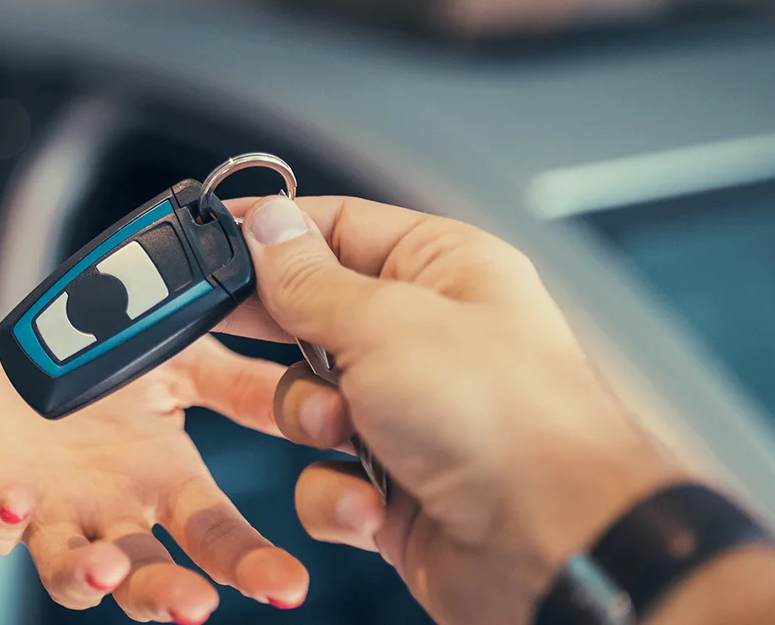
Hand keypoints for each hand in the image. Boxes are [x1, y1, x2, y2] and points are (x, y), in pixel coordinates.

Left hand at [0, 337, 308, 621]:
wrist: (12, 359)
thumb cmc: (107, 371)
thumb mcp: (183, 364)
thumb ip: (243, 386)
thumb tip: (325, 399)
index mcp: (167, 485)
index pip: (216, 537)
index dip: (251, 563)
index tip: (288, 585)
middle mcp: (112, 514)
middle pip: (145, 573)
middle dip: (169, 594)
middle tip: (196, 607)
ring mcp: (50, 513)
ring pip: (69, 569)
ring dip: (87, 576)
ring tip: (106, 569)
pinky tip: (16, 505)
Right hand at [226, 195, 686, 624]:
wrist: (558, 550)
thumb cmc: (508, 424)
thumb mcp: (383, 323)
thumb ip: (309, 278)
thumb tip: (267, 225)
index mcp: (443, 269)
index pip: (338, 227)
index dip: (275, 236)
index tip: (216, 248)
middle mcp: (429, 336)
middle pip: (313, 316)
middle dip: (285, 341)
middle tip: (246, 337)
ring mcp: (412, 413)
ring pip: (307, 401)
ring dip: (311, 422)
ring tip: (346, 433)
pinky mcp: (397, 483)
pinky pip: (324, 473)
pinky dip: (336, 492)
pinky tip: (372, 498)